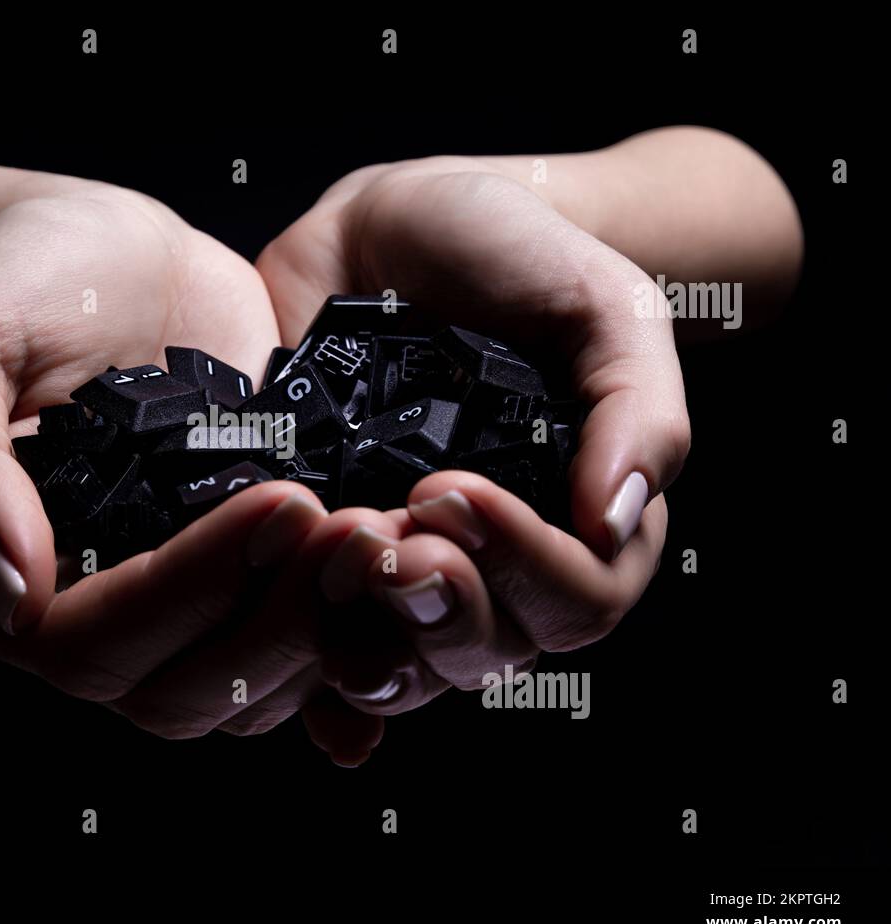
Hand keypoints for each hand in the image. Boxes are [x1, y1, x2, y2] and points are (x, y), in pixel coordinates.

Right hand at [0, 179, 399, 739]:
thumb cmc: (12, 284)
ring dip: (329, 632)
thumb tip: (9, 594)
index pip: (85, 645)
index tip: (278, 503)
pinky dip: (356, 636)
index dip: (186, 591)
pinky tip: (408, 592)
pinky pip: (295, 649)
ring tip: (390, 538)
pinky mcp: (239, 576)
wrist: (101, 253)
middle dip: (277, 621)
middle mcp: (82, 615)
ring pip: (248, 689)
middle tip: (358, 530)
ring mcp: (169, 603)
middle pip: (180, 692)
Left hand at [258, 162, 687, 733]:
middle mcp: (490, 562)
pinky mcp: (319, 549)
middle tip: (384, 530)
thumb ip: (637, 409)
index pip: (578, 603)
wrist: (396, 224)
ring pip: (400, 661)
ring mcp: (400, 562)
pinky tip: (297, 687)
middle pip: (484, 651)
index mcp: (574, 520)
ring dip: (366, 637)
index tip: (450, 489)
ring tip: (330, 559)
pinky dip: (310, 676)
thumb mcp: (605, 307)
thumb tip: (615, 522)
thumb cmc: (518, 258)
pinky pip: (320, 637)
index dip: (523, 569)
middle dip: (437, 605)